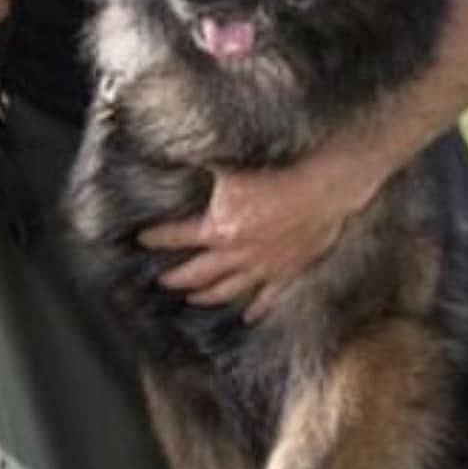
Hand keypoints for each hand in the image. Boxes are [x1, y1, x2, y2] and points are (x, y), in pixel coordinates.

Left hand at [138, 140, 381, 321]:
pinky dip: (256, 309)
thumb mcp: (231, 166)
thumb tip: (176, 151)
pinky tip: (247, 317)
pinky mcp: (286, 272)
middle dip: (176, 276)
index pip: (178, 236)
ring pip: (228, 289)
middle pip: (197, 272)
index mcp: (219, 229)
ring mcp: (262, 267)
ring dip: (206, 296)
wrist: (325, 187)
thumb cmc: (280, 173)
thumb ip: (202, 165)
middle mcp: (237, 254)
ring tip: (192, 299)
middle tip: (161, 281)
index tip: (142, 239)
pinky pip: (268, 297)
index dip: (157, 238)